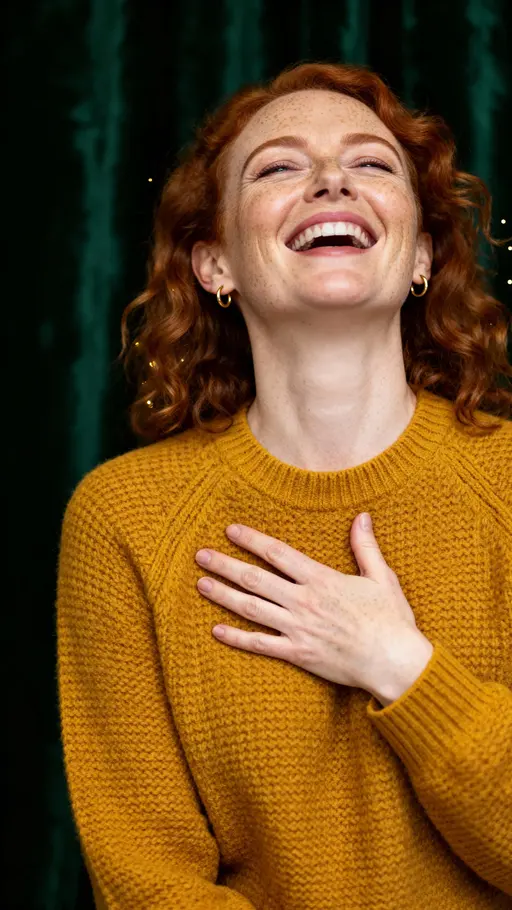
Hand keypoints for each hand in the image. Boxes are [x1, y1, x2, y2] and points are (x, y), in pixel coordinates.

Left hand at [195, 513, 433, 702]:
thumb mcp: (382, 577)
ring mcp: (298, 629)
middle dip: (226, 565)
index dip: (252, 540)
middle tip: (201, 555)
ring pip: (252, 608)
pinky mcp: (298, 654)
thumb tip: (362, 516)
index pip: (278, 553)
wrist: (395, 662)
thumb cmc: (391, 620)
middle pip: (256, 579)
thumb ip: (365, 547)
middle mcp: (305, 602)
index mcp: (322, 580)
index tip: (230, 530)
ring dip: (224, 595)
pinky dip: (237, 637)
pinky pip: (260, 644)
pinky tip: (216, 630)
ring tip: (201, 584)